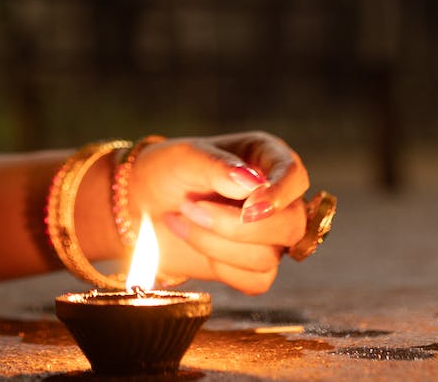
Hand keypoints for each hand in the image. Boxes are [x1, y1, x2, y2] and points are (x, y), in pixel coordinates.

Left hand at [127, 132, 309, 293]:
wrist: (141, 207)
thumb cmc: (167, 172)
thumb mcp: (185, 157)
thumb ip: (217, 166)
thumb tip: (251, 183)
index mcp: (267, 159)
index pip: (295, 175)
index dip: (280, 193)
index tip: (250, 205)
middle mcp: (276, 197)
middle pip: (291, 224)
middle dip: (237, 226)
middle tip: (191, 207)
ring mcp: (269, 235)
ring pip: (270, 256)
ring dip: (217, 243)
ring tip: (182, 218)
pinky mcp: (255, 266)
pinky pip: (257, 280)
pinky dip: (223, 267)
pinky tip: (197, 243)